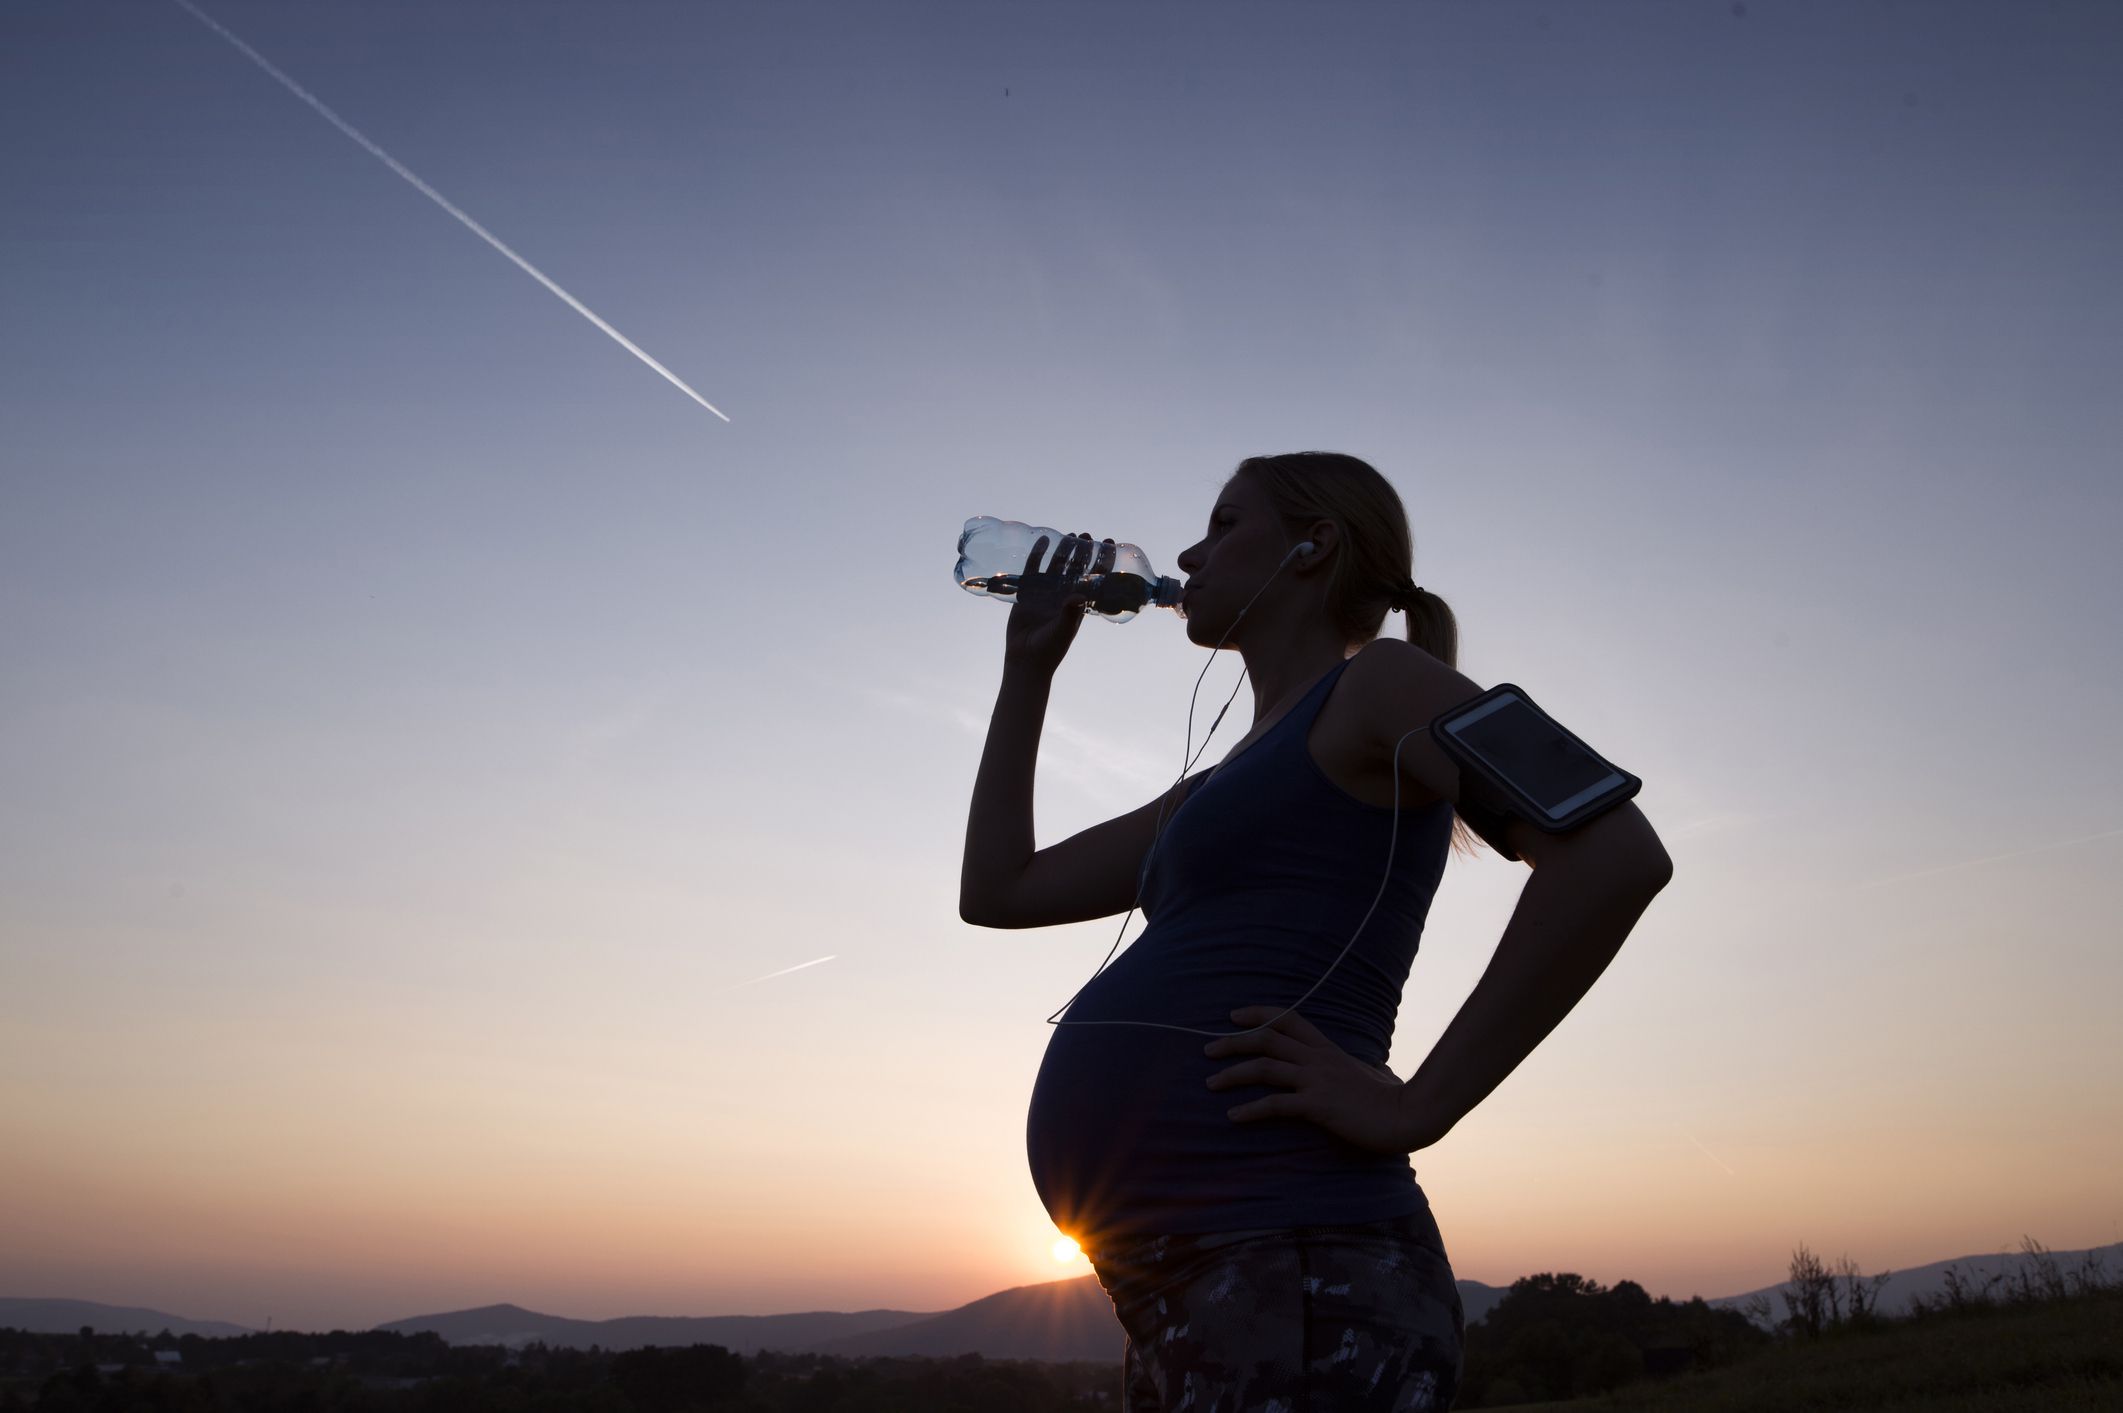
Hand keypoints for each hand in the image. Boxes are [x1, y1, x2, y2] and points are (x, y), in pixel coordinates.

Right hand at [1003, 532, 1115, 674]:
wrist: (1025, 659)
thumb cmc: (1050, 648)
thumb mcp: (1063, 631)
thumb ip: (1071, 613)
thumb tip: (1080, 595)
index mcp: (1079, 603)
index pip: (1094, 577)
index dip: (1102, 560)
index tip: (1109, 543)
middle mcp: (1064, 594)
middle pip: (1075, 568)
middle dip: (1082, 551)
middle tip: (1087, 535)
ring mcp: (1046, 592)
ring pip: (1057, 565)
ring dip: (1063, 550)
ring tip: (1070, 536)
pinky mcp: (1028, 591)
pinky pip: (1033, 568)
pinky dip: (1038, 554)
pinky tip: (1043, 540)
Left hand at [1204, 1006, 1416, 1155]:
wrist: (1407, 1117)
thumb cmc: (1391, 1099)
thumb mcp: (1374, 1074)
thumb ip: (1364, 1067)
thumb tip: (1374, 1069)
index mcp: (1327, 1049)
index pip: (1288, 1018)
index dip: (1258, 1014)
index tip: (1233, 1016)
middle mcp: (1318, 1059)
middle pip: (1266, 1039)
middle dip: (1232, 1042)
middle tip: (1207, 1050)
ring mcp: (1317, 1080)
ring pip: (1264, 1068)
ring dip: (1232, 1074)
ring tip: (1211, 1084)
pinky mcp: (1319, 1105)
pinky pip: (1276, 1104)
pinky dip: (1251, 1110)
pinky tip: (1234, 1117)